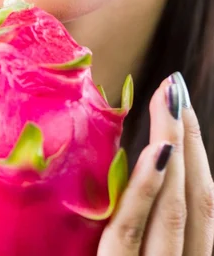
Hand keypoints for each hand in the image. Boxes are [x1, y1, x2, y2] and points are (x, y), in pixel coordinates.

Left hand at [97, 74, 213, 254]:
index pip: (197, 200)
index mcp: (183, 254)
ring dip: (173, 147)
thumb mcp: (127, 249)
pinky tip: (156, 152)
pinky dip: (146, 190)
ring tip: (168, 99)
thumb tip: (133, 163)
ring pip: (173, 208)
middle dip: (186, 136)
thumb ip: (134, 223)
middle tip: (173, 86)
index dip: (194, 150)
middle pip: (193, 197)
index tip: (179, 103)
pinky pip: (128, 231)